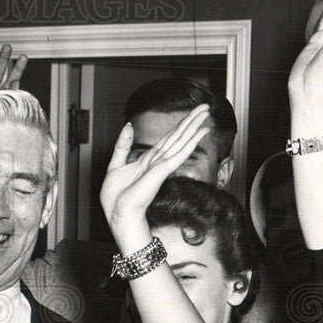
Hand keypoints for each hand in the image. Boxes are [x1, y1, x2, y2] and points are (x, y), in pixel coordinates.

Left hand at [99, 105, 209, 250]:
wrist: (118, 215)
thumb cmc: (117, 199)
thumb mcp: (115, 166)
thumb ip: (122, 145)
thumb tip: (128, 126)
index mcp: (148, 161)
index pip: (167, 139)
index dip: (179, 125)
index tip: (191, 113)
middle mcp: (158, 162)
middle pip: (178, 136)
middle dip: (191, 120)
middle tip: (205, 106)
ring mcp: (161, 167)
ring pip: (181, 141)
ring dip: (194, 125)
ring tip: (206, 112)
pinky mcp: (161, 172)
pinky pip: (178, 153)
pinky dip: (190, 142)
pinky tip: (201, 132)